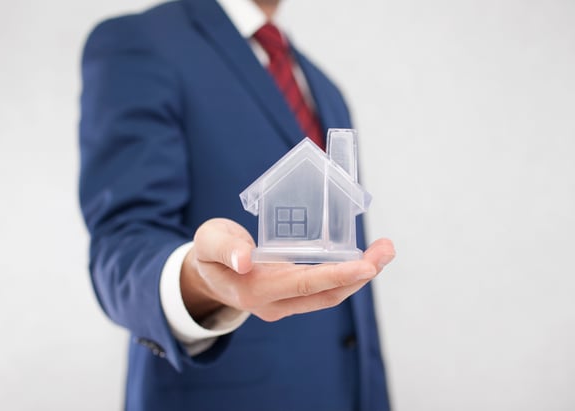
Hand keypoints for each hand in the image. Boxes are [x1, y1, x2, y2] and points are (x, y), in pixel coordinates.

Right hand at [180, 218, 394, 321]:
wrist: (206, 277)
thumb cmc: (208, 254)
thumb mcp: (208, 242)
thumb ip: (224, 248)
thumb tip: (245, 259)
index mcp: (255, 290)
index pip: (304, 284)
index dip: (337, 274)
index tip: (367, 264)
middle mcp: (274, 303)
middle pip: (327, 293)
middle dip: (361, 274)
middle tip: (387, 249)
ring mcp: (284, 304)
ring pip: (329, 294)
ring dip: (359, 276)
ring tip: (383, 251)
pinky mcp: (291, 297)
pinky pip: (323, 290)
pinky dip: (346, 275)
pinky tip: (362, 259)